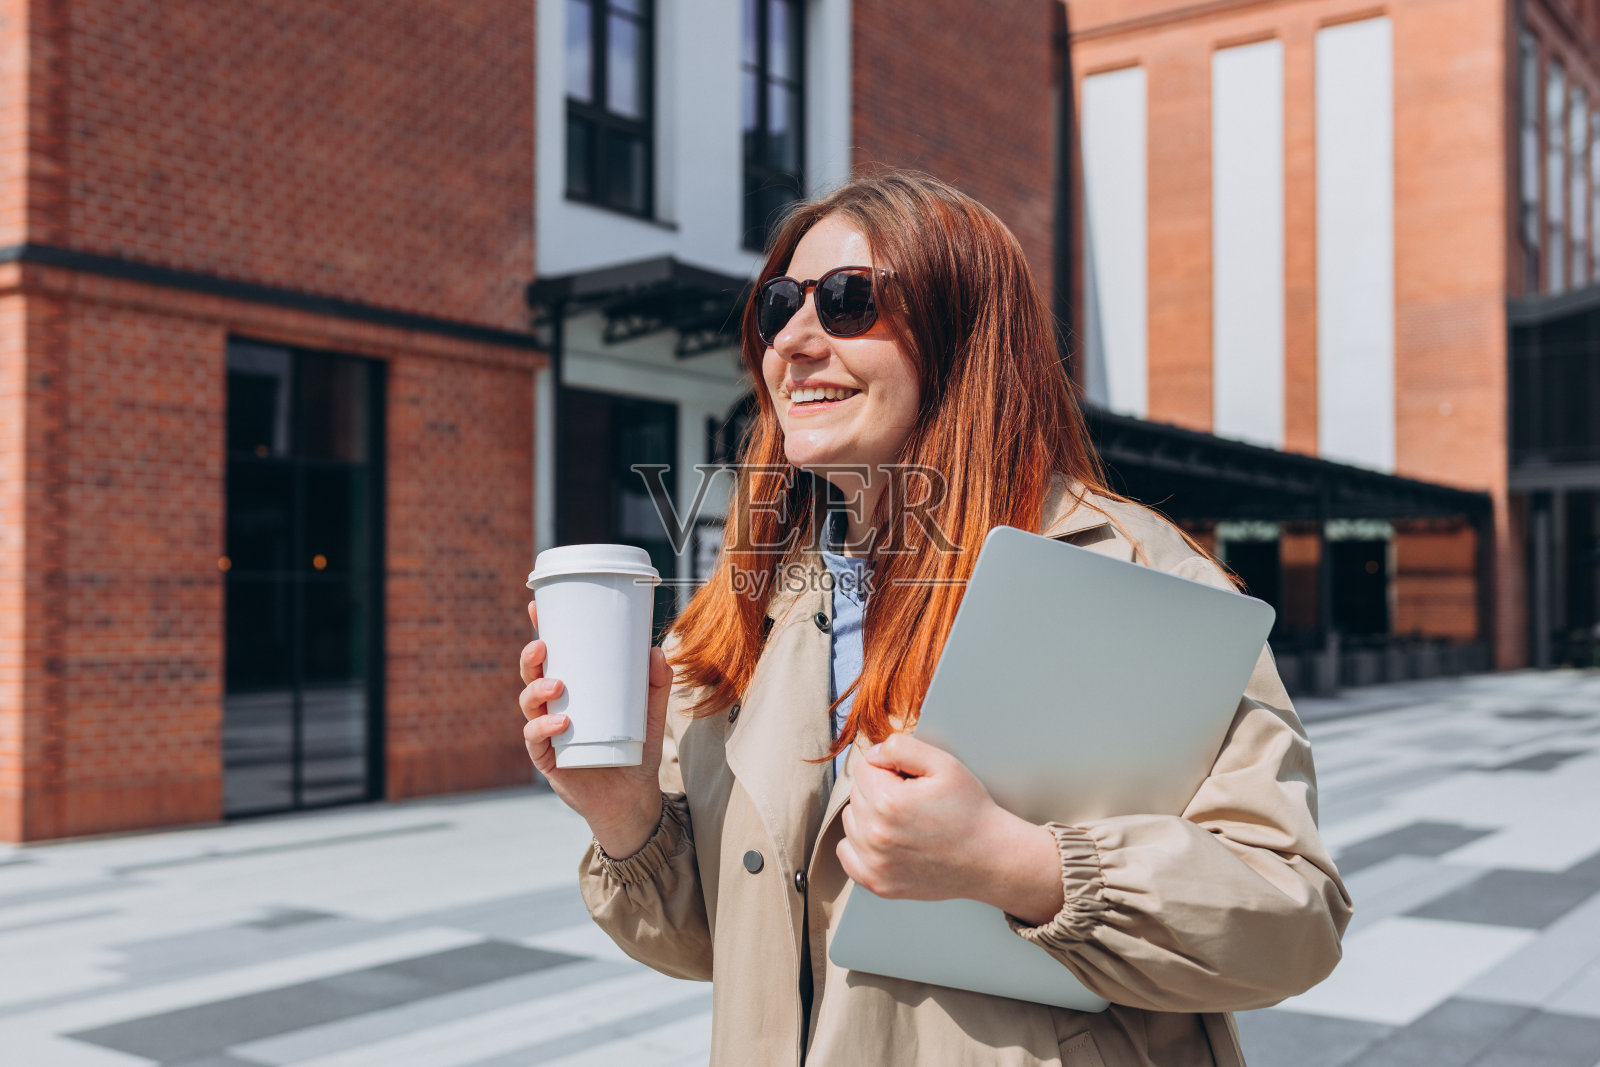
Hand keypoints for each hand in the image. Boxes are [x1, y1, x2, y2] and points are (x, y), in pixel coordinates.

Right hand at [519, 600, 669, 857]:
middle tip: (543, 647)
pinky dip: (544, 730)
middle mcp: (554, 709)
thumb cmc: (637, 750)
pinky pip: (536, 741)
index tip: (536, 607)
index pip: (552, 657)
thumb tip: (655, 650)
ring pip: (528, 706)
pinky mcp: (548, 760)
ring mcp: (548, 734)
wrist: (633, 798)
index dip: (539, 631)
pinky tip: (561, 724)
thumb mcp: (651, 714)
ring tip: (557, 687)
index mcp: (574, 691)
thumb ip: (657, 684)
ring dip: (536, 691)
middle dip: (531, 658)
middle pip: (531, 676)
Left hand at [837, 733, 1066, 925]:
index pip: (863, 767)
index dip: (889, 768)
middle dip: (879, 789)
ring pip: (851, 821)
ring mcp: (875, 863)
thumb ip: (900, 747)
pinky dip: (859, 844)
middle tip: (913, 801)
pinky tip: (886, 840)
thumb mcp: (944, 764)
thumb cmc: (970, 811)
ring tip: (904, 821)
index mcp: (888, 801)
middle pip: (856, 793)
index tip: (910, 779)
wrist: (990, 858)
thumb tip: (871, 754)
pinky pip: (846, 854)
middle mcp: (875, 834)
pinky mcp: (877, 883)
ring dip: (869, 815)